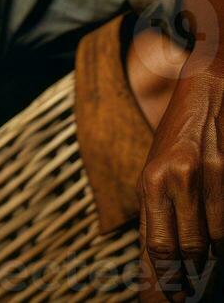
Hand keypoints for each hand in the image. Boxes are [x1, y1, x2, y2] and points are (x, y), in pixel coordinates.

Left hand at [138, 51, 223, 300]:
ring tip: (211, 279)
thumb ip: (159, 210)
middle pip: (186, 253)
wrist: (208, 84)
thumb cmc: (181, 132)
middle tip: (191, 298)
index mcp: (150, 181)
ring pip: (215, 243)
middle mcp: (175, 179)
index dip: (160, 285)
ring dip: (215, 265)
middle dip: (191, 284)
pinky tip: (221, 247)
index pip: (154, 248)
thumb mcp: (159, 168)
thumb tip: (160, 262)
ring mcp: (207, 176)